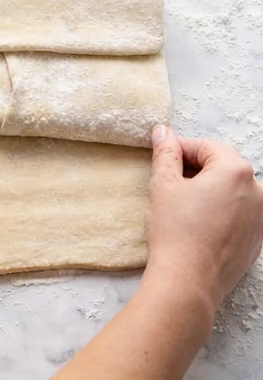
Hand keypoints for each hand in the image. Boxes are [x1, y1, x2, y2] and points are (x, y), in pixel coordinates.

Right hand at [144, 126, 262, 316]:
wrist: (188, 284)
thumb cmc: (176, 233)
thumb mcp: (163, 184)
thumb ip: (166, 153)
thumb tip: (164, 133)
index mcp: (236, 171)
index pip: (205, 147)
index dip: (180, 150)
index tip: (163, 159)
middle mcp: (257, 192)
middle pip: (221, 167)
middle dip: (196, 170)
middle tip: (170, 183)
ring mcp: (260, 219)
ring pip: (231, 191)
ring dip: (209, 191)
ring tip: (183, 206)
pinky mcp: (257, 241)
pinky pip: (238, 214)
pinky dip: (220, 212)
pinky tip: (198, 225)